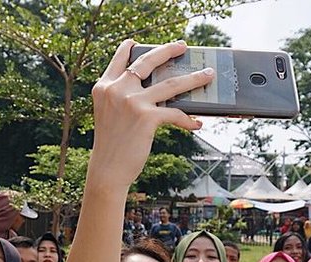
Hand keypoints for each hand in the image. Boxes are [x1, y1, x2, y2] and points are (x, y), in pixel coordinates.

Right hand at [88, 40, 213, 189]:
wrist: (107, 170)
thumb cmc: (111, 147)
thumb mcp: (110, 116)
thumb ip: (122, 99)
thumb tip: (157, 93)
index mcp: (104, 87)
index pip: (119, 60)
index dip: (129, 48)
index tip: (137, 42)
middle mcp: (117, 89)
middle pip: (148, 61)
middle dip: (169, 50)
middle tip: (183, 46)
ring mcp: (132, 101)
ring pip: (171, 83)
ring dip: (193, 78)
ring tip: (207, 75)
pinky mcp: (146, 117)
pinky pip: (175, 113)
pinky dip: (188, 120)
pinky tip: (197, 123)